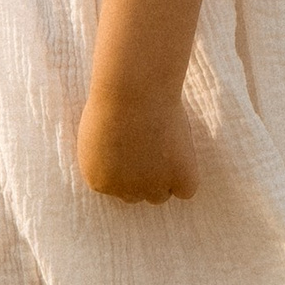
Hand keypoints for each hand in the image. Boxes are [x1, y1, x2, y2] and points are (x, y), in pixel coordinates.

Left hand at [76, 78, 198, 203]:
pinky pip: (186, 189)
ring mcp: (151, 187)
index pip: (118, 189)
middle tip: (152, 141)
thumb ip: (109, 156)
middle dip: (145, 173)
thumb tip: (124, 163)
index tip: (135, 142)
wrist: (134, 89)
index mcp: (98, 180)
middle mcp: (122, 190)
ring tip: (165, 143)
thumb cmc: (115, 99)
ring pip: (161, 195)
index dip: (129, 166)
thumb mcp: (98, 133)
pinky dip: (187, 174)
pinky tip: (181, 150)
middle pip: (139, 194)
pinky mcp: (177, 179)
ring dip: (165, 176)